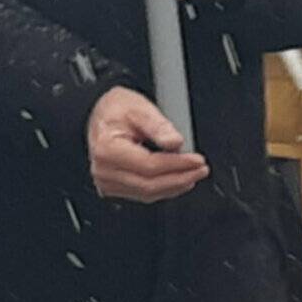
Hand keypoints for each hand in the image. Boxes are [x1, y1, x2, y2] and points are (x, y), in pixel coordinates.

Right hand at [86, 86, 207, 202]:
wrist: (101, 114)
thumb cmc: (117, 109)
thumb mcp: (140, 108)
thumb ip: (158, 126)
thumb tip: (175, 143)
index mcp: (107, 149)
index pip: (149, 166)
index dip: (177, 165)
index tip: (197, 160)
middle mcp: (103, 169)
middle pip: (148, 184)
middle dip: (179, 179)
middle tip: (200, 170)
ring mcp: (106, 181)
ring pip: (146, 193)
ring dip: (173, 187)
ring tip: (193, 175)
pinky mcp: (112, 186)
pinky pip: (141, 193)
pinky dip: (162, 189)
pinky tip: (177, 181)